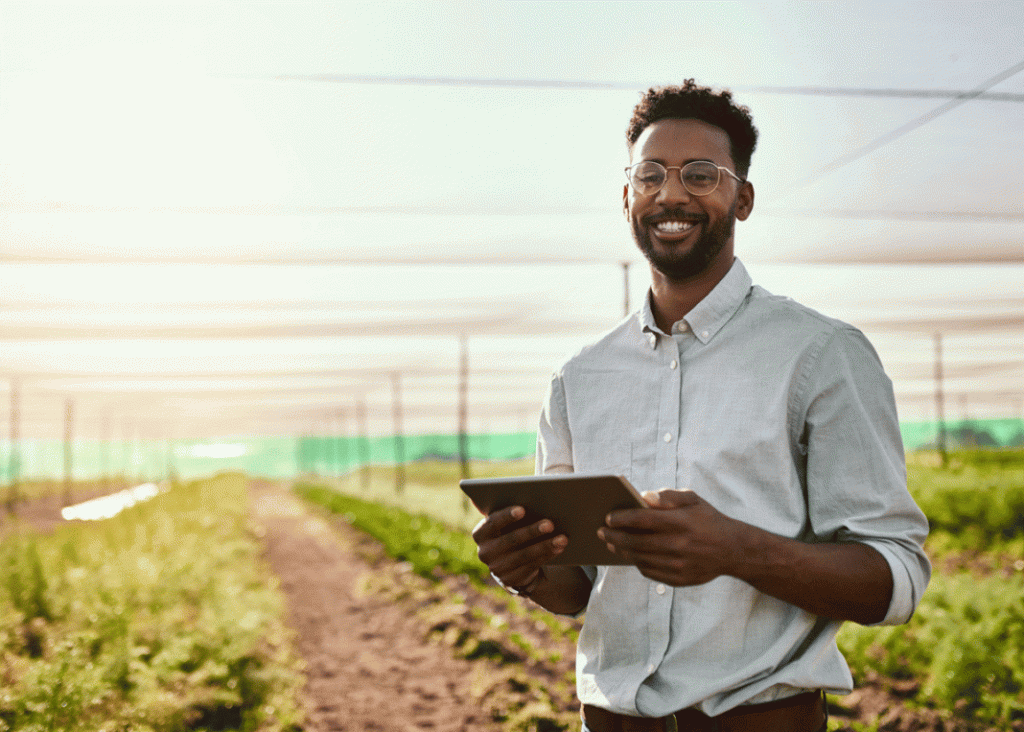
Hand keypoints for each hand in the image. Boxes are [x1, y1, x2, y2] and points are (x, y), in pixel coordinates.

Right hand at [472, 505, 567, 590]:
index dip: (506, 516)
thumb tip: (527, 494)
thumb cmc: (510, 531)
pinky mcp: (510, 579)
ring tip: (562, 537)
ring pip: (525, 555)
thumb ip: (508, 512)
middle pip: (511, 540)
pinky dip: (547, 555)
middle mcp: (484, 552)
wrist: (509, 563)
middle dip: (532, 531)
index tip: (523, 509)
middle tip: (550, 523)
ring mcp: (497, 568)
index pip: (492, 523)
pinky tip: (559, 547)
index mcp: (480, 533)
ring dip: (545, 545)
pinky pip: (532, 566)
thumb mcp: (505, 523)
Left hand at [597, 489, 743, 585]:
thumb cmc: (708, 520)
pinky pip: (650, 573)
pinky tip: (631, 556)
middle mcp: (679, 545)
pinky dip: (637, 563)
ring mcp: (678, 565)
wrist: (733, 550)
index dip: (622, 518)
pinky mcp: (679, 580)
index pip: (643, 519)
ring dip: (622, 551)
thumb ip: (668, 496)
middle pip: (636, 542)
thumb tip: (643, 497)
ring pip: (640, 559)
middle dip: (614, 537)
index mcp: (681, 522)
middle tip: (601, 532)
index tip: (608, 517)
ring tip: (612, 544)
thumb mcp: (693, 500)